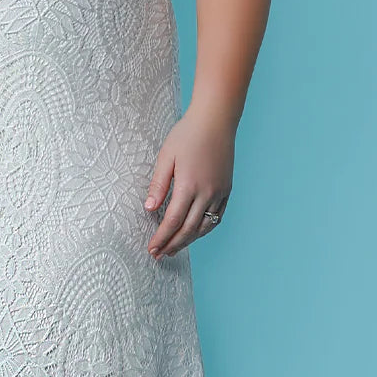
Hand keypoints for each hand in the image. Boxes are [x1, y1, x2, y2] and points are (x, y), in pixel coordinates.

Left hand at [143, 104, 234, 258]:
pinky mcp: (227, 189)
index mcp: (189, 185)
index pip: (173, 221)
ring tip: (174, 249)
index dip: (161, 238)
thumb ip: (159, 184)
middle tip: (158, 255)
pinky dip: (205, 228)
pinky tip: (195, 233)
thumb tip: (150, 209)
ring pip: (204, 226)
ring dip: (188, 240)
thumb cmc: (187, 135)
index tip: (151, 249)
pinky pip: (217, 216)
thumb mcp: (166, 156)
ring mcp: (219, 192)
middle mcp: (207, 193)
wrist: (216, 120)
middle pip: (189, 229)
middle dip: (172, 245)